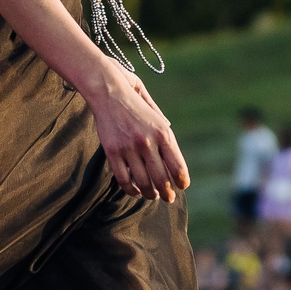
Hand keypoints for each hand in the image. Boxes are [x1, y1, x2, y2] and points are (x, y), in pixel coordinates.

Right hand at [85, 66, 188, 201]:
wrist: (108, 91)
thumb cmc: (134, 101)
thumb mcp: (156, 113)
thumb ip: (165, 132)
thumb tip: (173, 151)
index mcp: (163, 133)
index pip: (177, 165)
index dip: (182, 180)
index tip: (182, 186)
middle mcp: (148, 142)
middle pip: (161, 178)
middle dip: (167, 192)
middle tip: (169, 198)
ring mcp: (129, 148)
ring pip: (142, 182)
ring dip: (149, 193)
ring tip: (152, 196)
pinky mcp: (112, 151)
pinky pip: (123, 179)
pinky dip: (131, 190)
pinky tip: (135, 191)